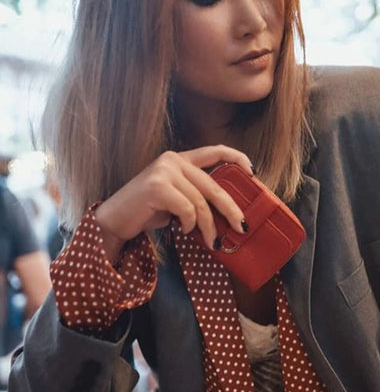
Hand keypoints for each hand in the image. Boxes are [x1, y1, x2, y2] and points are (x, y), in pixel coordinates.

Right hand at [94, 146, 252, 260]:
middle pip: (214, 185)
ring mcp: (164, 171)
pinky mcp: (157, 186)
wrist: (114, 220)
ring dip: (209, 226)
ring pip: (201, 202)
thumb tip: (228, 211)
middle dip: (231, 209)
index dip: (237, 158)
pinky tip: (183, 230)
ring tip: (211, 241)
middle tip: (242, 227)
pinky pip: (187, 209)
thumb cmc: (147, 212)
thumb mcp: (176, 199)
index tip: (253, 173)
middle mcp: (173, 160)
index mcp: (180, 159)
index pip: (214, 151)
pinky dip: (190, 224)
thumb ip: (197, 195)